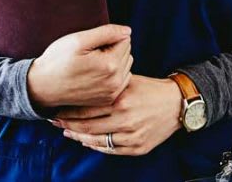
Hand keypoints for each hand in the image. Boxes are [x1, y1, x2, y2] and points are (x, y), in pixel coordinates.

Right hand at [27, 24, 132, 108]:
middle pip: (127, 53)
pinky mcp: (108, 99)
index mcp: (110, 65)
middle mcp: (115, 82)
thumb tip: (128, 31)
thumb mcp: (79, 40)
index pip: (125, 39)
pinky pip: (121, 79)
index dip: (108, 37)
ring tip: (92, 64)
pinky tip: (95, 74)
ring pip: (126, 66)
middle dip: (113, 49)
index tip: (91, 45)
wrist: (43, 86)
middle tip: (90, 54)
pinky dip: (113, 74)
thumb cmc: (58, 60)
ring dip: (114, 61)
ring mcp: (112, 93)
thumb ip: (107, 32)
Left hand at [49, 74, 182, 155]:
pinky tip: (86, 141)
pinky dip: (95, 146)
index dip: (68, 111)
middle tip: (54, 122)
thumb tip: (82, 85)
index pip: (86, 108)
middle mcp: (125, 119)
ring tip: (67, 132)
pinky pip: (110, 150)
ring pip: (97, 141)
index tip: (55, 109)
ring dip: (78, 137)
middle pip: (87, 126)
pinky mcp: (137, 148)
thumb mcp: (129, 80)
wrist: (177, 104)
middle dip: (67, 125)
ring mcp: (131, 136)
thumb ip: (108, 85)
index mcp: (120, 100)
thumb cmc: (150, 89)